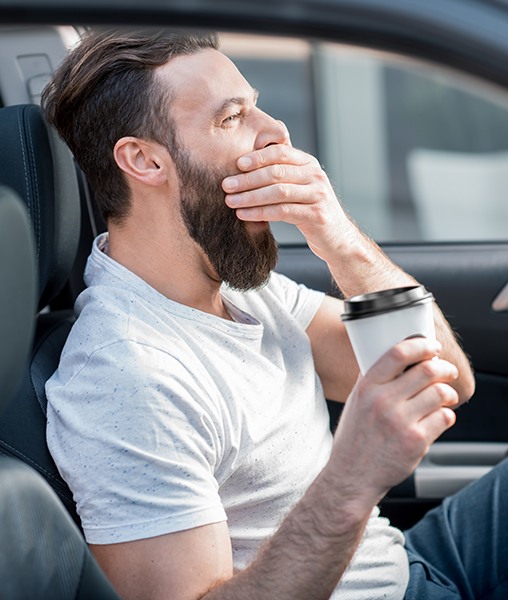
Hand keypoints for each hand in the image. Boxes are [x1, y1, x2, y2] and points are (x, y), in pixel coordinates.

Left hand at [222, 144, 352, 262]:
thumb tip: (266, 139)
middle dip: (248, 179)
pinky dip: (260, 212)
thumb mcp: (301, 184)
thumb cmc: (311, 209)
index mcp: (309, 164)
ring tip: (230, 201)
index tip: (236, 164)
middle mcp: (315, 176)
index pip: (280, 153)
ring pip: (278, 192)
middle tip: (226, 185)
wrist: (336, 238)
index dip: (257, 157)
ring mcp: (318, 195)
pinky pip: (283, 211)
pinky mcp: (316, 215)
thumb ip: (285, 166)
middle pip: (276, 172)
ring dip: (250, 196)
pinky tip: (244, 214)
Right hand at [331, 337, 458, 508]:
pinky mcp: (416, 441)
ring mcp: (400, 422)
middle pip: (426, 370)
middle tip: (447, 371)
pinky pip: (444, 417)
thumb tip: (397, 357)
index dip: (421, 345)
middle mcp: (383, 401)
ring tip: (445, 396)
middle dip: (444, 368)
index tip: (431, 347)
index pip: (398, 354)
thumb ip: (374, 380)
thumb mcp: (356, 401)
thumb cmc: (355, 437)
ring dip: (449, 392)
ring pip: (440, 393)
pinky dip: (446, 414)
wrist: (352, 475)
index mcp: (367, 387)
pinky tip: (438, 417)